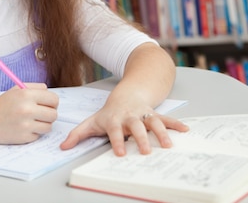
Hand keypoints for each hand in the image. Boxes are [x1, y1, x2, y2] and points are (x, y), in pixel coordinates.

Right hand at [0, 83, 58, 143]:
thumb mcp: (17, 90)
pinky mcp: (24, 138)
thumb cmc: (3, 104)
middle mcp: (27, 109)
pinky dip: (33, 133)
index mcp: (27, 95)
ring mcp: (26, 125)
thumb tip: (50, 93)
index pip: (54, 99)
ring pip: (49, 127)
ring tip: (32, 121)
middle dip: (49, 114)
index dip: (52, 102)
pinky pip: (38, 136)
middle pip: (54, 114)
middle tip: (41, 114)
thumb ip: (36, 88)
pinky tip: (24, 128)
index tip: (48, 105)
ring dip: (43, 125)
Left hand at [60, 103, 187, 155]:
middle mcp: (130, 116)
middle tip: (145, 152)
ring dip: (161, 132)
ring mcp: (143, 114)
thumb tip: (63, 146)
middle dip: (140, 138)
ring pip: (153, 122)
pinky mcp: (154, 114)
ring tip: (168, 145)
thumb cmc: (109, 113)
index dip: (117, 140)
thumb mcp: (92, 122)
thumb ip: (78, 134)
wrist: (126, 94)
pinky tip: (185, 130)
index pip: (115, 130)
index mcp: (114, 119)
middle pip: (136, 126)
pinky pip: (166, 119)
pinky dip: (176, 124)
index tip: (120, 152)